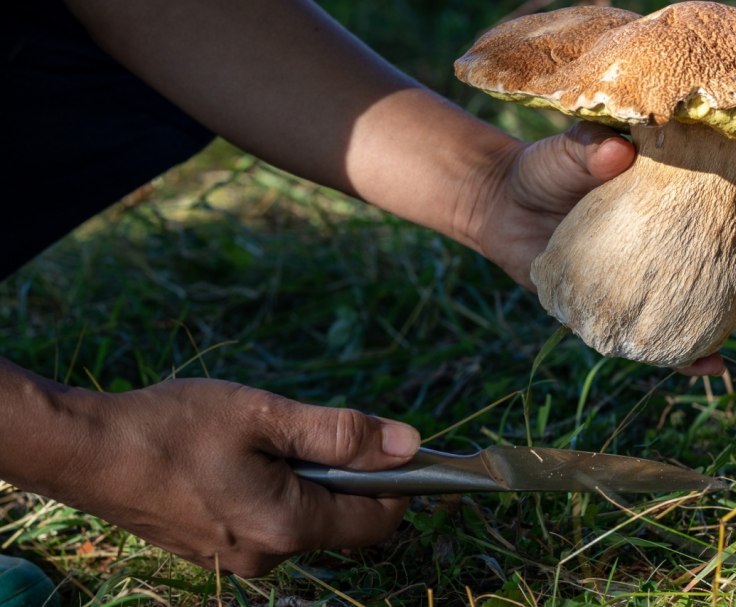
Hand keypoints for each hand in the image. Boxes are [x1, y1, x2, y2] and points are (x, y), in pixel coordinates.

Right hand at [57, 379, 419, 576]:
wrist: (88, 451)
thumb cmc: (175, 426)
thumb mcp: (266, 415)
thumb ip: (342, 433)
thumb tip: (408, 444)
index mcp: (289, 525)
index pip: (379, 519)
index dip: (397, 481)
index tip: (390, 442)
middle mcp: (269, 555)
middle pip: (343, 520)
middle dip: (346, 475)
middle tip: (311, 428)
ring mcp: (239, 557)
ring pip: (305, 518)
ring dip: (307, 479)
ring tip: (266, 438)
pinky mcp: (216, 549)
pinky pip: (270, 522)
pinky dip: (276, 489)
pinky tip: (241, 458)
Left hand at [475, 122, 735, 374]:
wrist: (507, 210)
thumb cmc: (546, 172)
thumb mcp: (567, 153)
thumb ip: (588, 148)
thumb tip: (620, 151)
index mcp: (680, 186)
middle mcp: (682, 232)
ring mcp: (663, 275)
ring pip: (723, 293)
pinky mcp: (634, 310)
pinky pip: (671, 339)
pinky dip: (695, 355)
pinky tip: (715, 363)